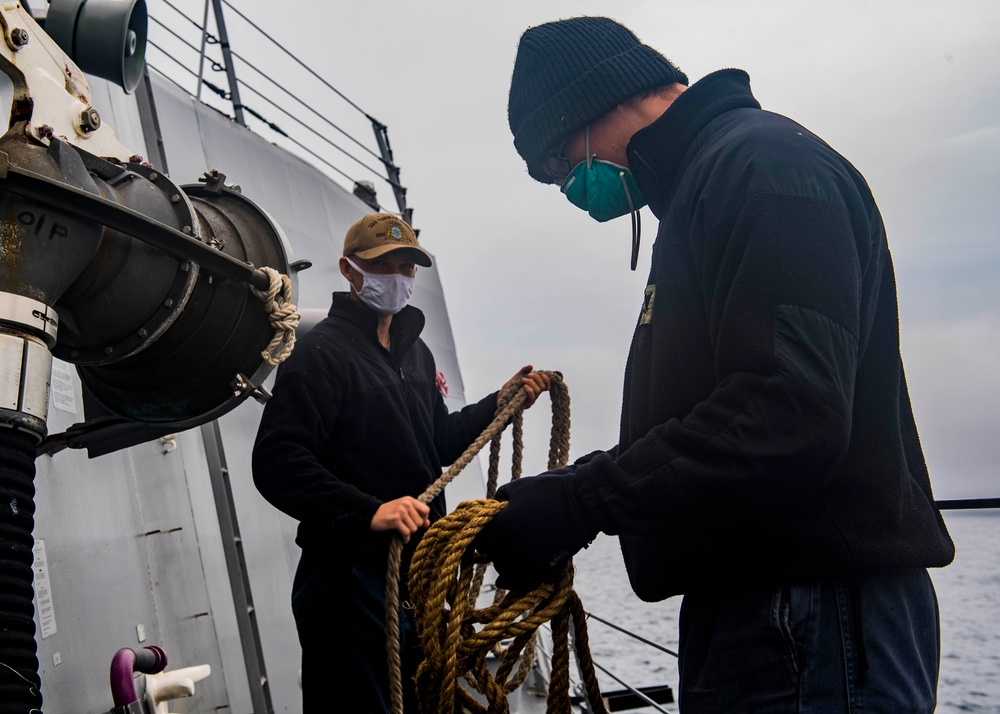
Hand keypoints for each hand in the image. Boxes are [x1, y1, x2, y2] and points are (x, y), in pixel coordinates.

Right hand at [371, 497, 430, 542]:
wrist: (373, 514)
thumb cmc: (390, 512)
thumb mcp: (404, 509)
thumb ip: (416, 515)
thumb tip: (428, 523)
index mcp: (410, 500)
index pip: (426, 510)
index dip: (424, 518)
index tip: (417, 522)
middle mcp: (406, 504)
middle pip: (420, 521)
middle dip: (415, 527)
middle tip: (407, 527)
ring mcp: (400, 511)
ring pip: (414, 528)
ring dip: (409, 533)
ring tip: (404, 531)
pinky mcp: (395, 520)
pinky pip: (406, 533)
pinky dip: (405, 538)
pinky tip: (403, 539)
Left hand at [474, 470, 596, 589]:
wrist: (583, 505)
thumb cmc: (549, 491)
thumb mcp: (518, 487)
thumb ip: (499, 497)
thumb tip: (492, 507)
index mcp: (498, 528)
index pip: (478, 538)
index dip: (483, 533)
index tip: (489, 528)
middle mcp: (506, 549)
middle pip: (491, 554)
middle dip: (495, 545)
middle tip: (505, 535)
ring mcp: (524, 563)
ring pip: (504, 568)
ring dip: (506, 560)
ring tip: (516, 548)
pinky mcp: (541, 572)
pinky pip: (521, 581)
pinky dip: (516, 577)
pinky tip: (513, 573)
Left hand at [499, 365, 550, 408]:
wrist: (500, 398)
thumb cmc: (509, 389)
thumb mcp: (515, 378)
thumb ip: (523, 372)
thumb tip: (531, 366)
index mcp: (534, 388)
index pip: (546, 385)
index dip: (546, 380)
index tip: (542, 374)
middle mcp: (534, 395)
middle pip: (542, 387)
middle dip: (537, 379)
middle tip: (529, 375)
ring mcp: (531, 400)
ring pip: (538, 391)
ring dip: (532, 383)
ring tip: (523, 380)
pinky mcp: (526, 405)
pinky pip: (531, 398)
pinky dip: (529, 390)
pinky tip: (524, 386)